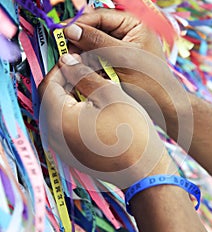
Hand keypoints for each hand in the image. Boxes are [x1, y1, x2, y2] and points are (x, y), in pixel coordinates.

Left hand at [38, 53, 175, 188]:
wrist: (143, 172)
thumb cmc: (130, 132)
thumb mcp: (109, 94)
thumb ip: (83, 74)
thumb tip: (67, 61)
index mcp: (57, 119)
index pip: (48, 84)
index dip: (61, 68)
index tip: (76, 59)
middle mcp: (52, 136)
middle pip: (51, 99)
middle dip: (65, 82)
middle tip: (85, 71)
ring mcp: (61, 148)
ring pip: (58, 113)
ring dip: (71, 97)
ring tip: (92, 88)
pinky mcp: (71, 155)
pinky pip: (66, 127)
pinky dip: (75, 113)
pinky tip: (93, 108)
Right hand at [64, 9, 190, 138]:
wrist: (163, 105)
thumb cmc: (150, 81)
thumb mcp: (122, 58)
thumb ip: (97, 42)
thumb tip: (70, 30)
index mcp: (134, 22)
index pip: (100, 16)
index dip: (79, 23)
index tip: (61, 33)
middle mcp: (128, 31)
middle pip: (95, 28)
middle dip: (79, 38)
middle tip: (63, 49)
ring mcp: (122, 46)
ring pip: (94, 43)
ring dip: (82, 51)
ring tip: (70, 60)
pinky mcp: (117, 61)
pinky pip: (98, 56)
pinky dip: (88, 61)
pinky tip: (80, 68)